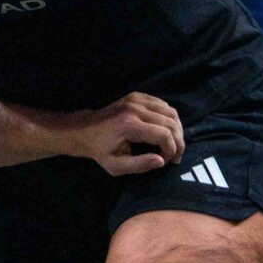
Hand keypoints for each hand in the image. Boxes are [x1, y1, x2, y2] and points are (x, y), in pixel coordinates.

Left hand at [57, 91, 183, 174]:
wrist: (85, 130)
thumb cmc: (100, 151)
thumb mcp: (116, 166)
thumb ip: (140, 165)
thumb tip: (162, 161)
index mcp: (130, 125)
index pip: (164, 134)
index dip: (172, 150)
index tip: (167, 161)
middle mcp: (136, 108)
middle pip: (171, 122)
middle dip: (178, 142)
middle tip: (175, 156)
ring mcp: (137, 99)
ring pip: (171, 112)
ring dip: (177, 130)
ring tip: (173, 145)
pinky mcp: (137, 96)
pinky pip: (163, 105)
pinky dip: (169, 119)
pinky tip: (166, 131)